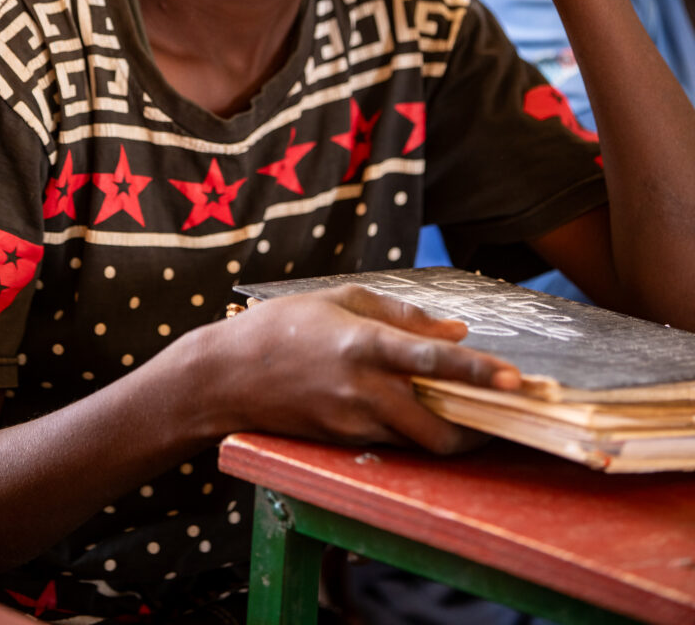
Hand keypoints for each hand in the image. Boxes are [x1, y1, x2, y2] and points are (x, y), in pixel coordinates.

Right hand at [208, 284, 519, 453]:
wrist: (226, 376)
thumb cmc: (283, 325)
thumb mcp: (342, 299)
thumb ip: (403, 316)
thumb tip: (456, 332)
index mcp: (363, 344)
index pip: (432, 361)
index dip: (476, 372)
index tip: (515, 379)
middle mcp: (362, 390)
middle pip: (437, 428)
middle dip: (479, 428)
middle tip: (506, 414)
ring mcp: (352, 422)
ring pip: (419, 442)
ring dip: (451, 432)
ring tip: (475, 412)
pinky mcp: (342, 442)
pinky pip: (393, 442)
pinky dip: (416, 431)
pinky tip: (423, 410)